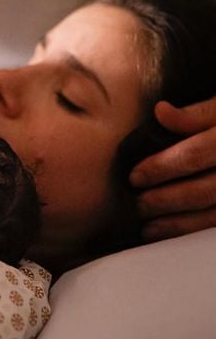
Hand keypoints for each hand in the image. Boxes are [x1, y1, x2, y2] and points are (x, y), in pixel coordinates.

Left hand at [130, 98, 215, 239]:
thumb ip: (196, 112)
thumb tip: (160, 111)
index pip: (193, 155)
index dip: (161, 167)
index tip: (134, 176)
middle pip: (202, 191)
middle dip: (165, 200)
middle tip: (137, 204)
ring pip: (214, 214)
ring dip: (179, 224)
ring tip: (149, 227)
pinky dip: (196, 229)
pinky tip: (175, 231)